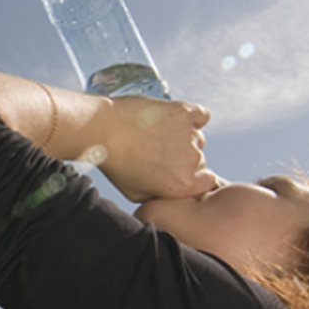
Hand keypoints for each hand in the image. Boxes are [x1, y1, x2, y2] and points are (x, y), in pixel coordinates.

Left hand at [94, 97, 218, 202]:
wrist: (103, 130)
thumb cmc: (116, 162)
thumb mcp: (138, 195)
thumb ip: (162, 196)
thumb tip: (171, 193)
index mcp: (185, 185)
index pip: (205, 183)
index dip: (191, 178)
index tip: (178, 172)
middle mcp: (192, 161)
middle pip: (200, 161)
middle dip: (183, 158)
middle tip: (159, 153)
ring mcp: (190, 135)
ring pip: (196, 138)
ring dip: (182, 138)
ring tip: (157, 135)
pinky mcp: (184, 112)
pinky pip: (201, 115)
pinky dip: (192, 117)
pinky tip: (175, 120)